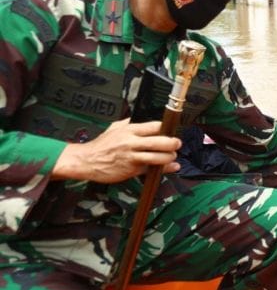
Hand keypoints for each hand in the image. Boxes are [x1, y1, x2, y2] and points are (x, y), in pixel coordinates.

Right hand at [53, 119, 181, 182]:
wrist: (86, 161)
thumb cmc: (101, 145)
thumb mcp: (114, 128)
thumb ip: (130, 123)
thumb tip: (143, 119)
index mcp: (130, 130)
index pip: (155, 126)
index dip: (166, 128)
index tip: (170, 130)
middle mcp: (132, 142)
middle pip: (160, 141)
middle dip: (173, 143)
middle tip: (177, 143)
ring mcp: (132, 157)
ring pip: (158, 156)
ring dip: (170, 156)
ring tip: (172, 155)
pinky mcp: (132, 169)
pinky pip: (152, 169)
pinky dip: (164, 169)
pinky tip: (172, 167)